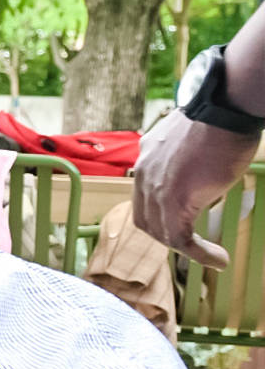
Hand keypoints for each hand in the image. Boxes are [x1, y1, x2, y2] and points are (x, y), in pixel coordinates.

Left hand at [134, 109, 253, 268]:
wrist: (225, 108)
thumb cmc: (221, 119)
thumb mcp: (194, 138)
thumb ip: (186, 157)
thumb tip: (201, 166)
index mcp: (147, 157)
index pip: (144, 198)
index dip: (161, 217)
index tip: (184, 228)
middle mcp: (144, 173)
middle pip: (146, 219)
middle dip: (168, 237)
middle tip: (195, 247)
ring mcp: (155, 187)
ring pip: (162, 231)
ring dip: (186, 250)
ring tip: (214, 258)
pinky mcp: (174, 199)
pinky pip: (179, 237)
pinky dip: (198, 254)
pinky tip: (218, 260)